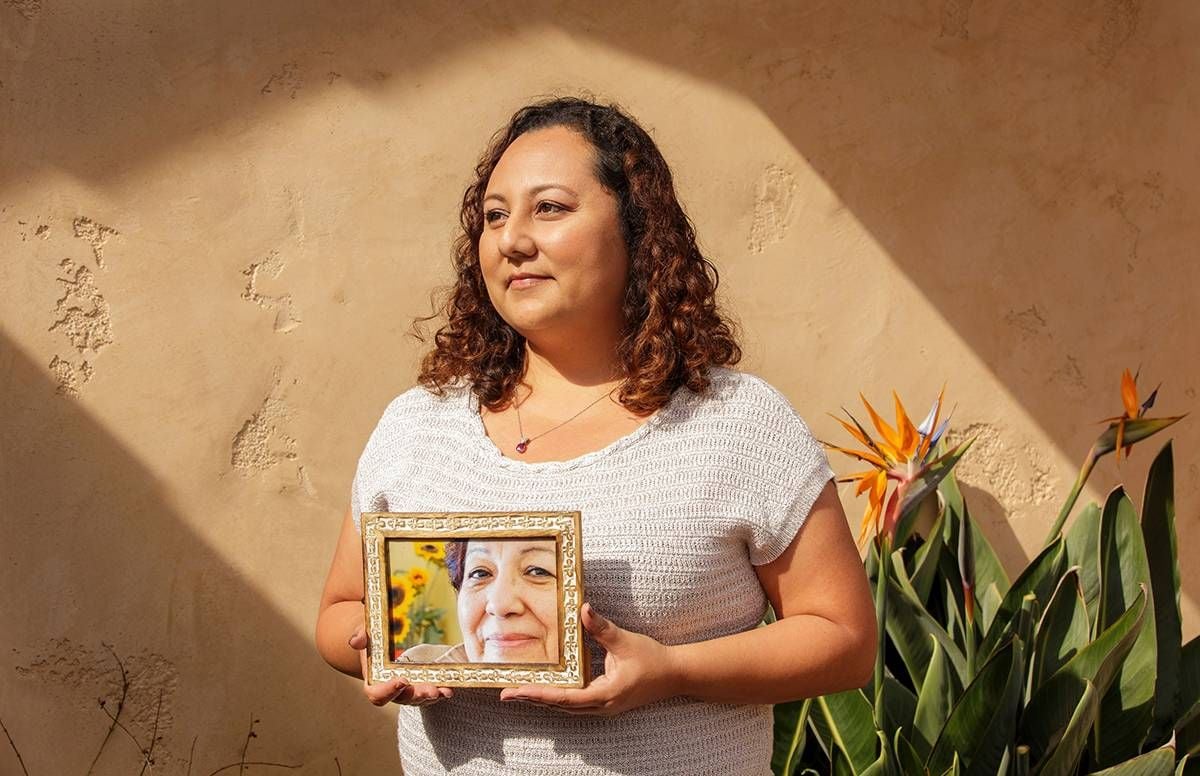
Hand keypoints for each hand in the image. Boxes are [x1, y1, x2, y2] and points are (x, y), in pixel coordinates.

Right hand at [348, 625, 452, 706]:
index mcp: (373, 680)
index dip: (388, 691)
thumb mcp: (365, 632)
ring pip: (417, 700)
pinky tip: (449, 689)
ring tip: (444, 691)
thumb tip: (357, 641)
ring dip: (431, 697)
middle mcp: (389, 690)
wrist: (381, 639)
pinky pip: (428, 694)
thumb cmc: (373, 636)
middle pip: (402, 699)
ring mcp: (405, 691)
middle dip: (417, 695)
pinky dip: (439, 692)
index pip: (377, 694)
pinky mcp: (418, 686)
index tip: (402, 681)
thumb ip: (361, 636)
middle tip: (431, 690)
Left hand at [499, 603, 678, 715]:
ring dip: (543, 700)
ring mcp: (603, 707)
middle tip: (506, 693)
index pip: (564, 697)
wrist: (675, 675)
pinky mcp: (605, 702)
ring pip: (566, 707)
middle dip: (533, 699)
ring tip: (519, 692)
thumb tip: (583, 608)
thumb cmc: (652, 659)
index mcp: (604, 694)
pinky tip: (545, 690)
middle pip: (560, 706)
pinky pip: (575, 703)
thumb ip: (602, 627)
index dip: (538, 695)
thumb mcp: (625, 641)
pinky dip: (558, 697)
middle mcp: (600, 706)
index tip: (515, 692)